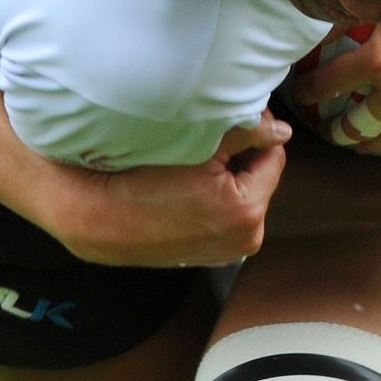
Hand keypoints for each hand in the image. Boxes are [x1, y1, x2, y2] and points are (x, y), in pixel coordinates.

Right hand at [62, 119, 289, 265]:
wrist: (99, 218)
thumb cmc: (142, 181)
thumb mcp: (198, 147)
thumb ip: (247, 133)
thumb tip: (281, 129)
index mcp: (248, 211)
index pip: (273, 156)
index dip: (255, 135)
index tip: (231, 122)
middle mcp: (245, 239)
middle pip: (259, 180)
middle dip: (242, 160)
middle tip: (208, 144)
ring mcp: (227, 252)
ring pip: (243, 198)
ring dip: (229, 180)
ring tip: (195, 167)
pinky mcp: (209, 257)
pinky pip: (225, 218)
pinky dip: (216, 201)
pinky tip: (188, 191)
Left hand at [307, 0, 380, 156]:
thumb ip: (360, 8)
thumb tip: (329, 4)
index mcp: (377, 57)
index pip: (326, 85)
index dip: (307, 91)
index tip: (299, 92)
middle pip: (356, 124)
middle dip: (337, 130)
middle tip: (329, 130)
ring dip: (371, 144)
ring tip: (362, 143)